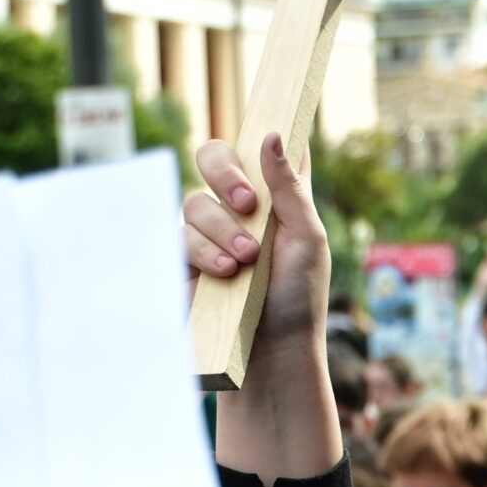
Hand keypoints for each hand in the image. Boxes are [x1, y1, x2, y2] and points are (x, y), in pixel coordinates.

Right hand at [183, 136, 326, 365]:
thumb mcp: (307, 240)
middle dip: (225, 174)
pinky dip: (203, 253)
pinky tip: (225, 273)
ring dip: (223, 230)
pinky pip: (179, 238)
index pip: (256, 150)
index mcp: (272, 197)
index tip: (266, 133)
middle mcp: (237, 208)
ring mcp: (208, 232)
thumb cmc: (299, 297)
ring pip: (195, 202)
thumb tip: (272, 134)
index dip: (256, 136)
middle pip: (211, 158)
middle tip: (246, 202)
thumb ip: (289, 189)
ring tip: (246, 262)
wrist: (274, 352)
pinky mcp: (184, 260)